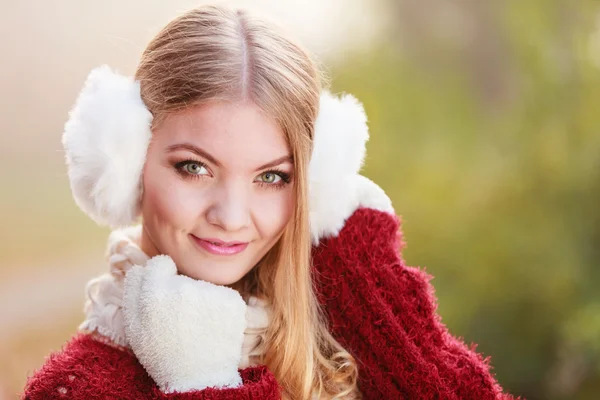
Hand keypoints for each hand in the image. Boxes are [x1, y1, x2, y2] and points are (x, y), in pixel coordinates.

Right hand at [123, 255, 246, 392]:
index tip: (165, 295)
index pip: (161, 263)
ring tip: (197, 327)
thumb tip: (140, 266)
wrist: (200, 380)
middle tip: (180, 320)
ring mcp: (211, 293)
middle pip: (183, 276)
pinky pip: (222, 295)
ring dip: (201, 301)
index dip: (161, 277)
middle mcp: (184, 288)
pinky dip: (219, 307)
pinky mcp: (232, 300)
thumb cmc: (165, 355)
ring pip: (204, 286)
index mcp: (155, 293)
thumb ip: (133, 292)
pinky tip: (213, 327)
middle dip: (181, 292)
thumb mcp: (136, 328)